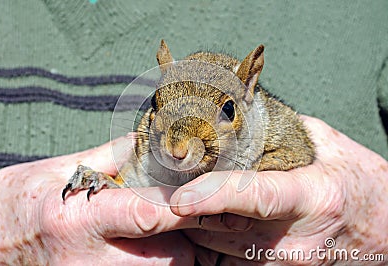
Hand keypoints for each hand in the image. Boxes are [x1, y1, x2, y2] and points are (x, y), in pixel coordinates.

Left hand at [170, 116, 387, 264]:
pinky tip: (194, 217)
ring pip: (215, 246)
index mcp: (313, 196)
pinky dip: (203, 238)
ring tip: (166, 199)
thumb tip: (236, 113)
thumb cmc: (355, 182)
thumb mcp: (324, 144)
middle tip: (152, 188)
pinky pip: (222, 259)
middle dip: (181, 208)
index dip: (215, 197)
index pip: (257, 197)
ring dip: (187, 223)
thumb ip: (279, 130)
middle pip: (222, 226)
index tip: (178, 198)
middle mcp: (295, 239)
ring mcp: (283, 263)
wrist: (382, 228)